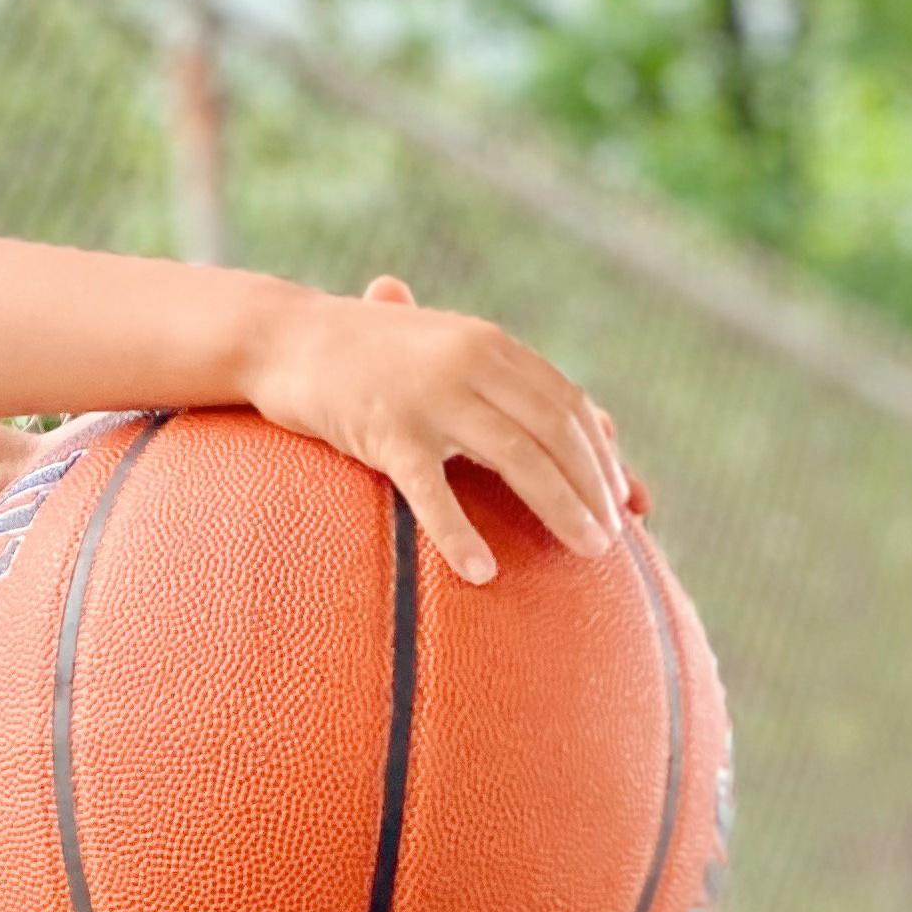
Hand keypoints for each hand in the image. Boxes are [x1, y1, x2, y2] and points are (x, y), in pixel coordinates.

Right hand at [243, 275, 629, 583]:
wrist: (283, 337)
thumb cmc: (372, 357)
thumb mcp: (451, 351)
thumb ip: (515, 384)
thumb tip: (601, 424)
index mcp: (489, 344)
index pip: (568, 403)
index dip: (603, 455)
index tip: (628, 502)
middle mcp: (468, 360)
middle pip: (555, 431)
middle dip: (593, 488)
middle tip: (613, 540)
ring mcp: (427, 394)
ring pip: (516, 457)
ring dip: (559, 508)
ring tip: (589, 552)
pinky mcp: (384, 430)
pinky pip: (432, 491)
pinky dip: (460, 534)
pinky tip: (485, 573)